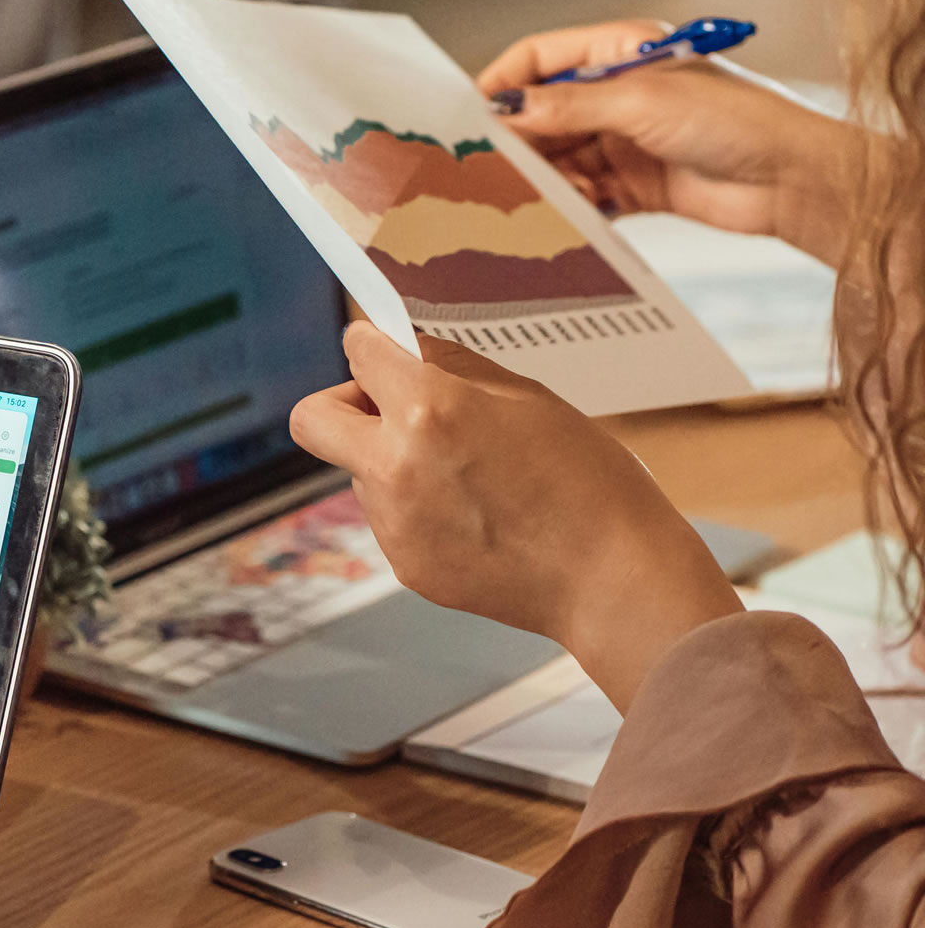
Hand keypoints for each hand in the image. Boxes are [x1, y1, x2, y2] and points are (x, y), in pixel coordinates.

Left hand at [289, 323, 742, 710]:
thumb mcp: (530, 398)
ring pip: (358, 469)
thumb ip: (456, 369)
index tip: (384, 351)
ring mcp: (393, 521)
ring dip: (391, 459)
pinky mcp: (404, 564)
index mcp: (429, 410)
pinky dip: (416, 507)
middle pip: (312, 418)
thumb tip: (409, 348)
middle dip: (344, 403)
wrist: (614, 581)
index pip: (358, 352)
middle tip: (390, 408)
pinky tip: (476, 515)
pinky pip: (389, 517)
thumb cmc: (590, 483)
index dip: (374, 346)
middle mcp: (395, 465)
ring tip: (468, 474)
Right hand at [479, 20, 856, 265]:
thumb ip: (568, 109)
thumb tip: (507, 112)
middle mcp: (618, 95)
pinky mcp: (635, 184)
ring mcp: (625, 141)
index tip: (472, 116)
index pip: (539, 59)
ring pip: (559, 159)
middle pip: (542, 115)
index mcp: (620, 54)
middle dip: (521, 143)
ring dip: (548, 180)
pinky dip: (572, 205)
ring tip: (551, 195)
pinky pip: (583, 194)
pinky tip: (574, 214)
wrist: (792, 180)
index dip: (502, 84)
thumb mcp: (641, 103)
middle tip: (496, 169)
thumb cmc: (737, 121)